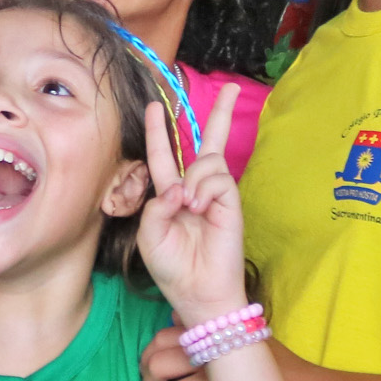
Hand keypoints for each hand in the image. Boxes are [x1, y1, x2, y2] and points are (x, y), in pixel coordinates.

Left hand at [134, 82, 245, 325]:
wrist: (198, 293)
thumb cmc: (172, 267)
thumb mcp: (149, 235)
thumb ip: (156, 205)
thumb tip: (180, 187)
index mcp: (171, 195)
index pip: (164, 156)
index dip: (158, 132)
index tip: (153, 106)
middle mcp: (195, 188)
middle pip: (207, 142)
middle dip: (218, 113)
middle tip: (230, 87)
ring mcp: (216, 194)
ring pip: (207, 159)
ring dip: (193, 177)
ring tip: (189, 206)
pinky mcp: (231, 202)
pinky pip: (218, 176)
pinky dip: (205, 187)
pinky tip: (199, 207)